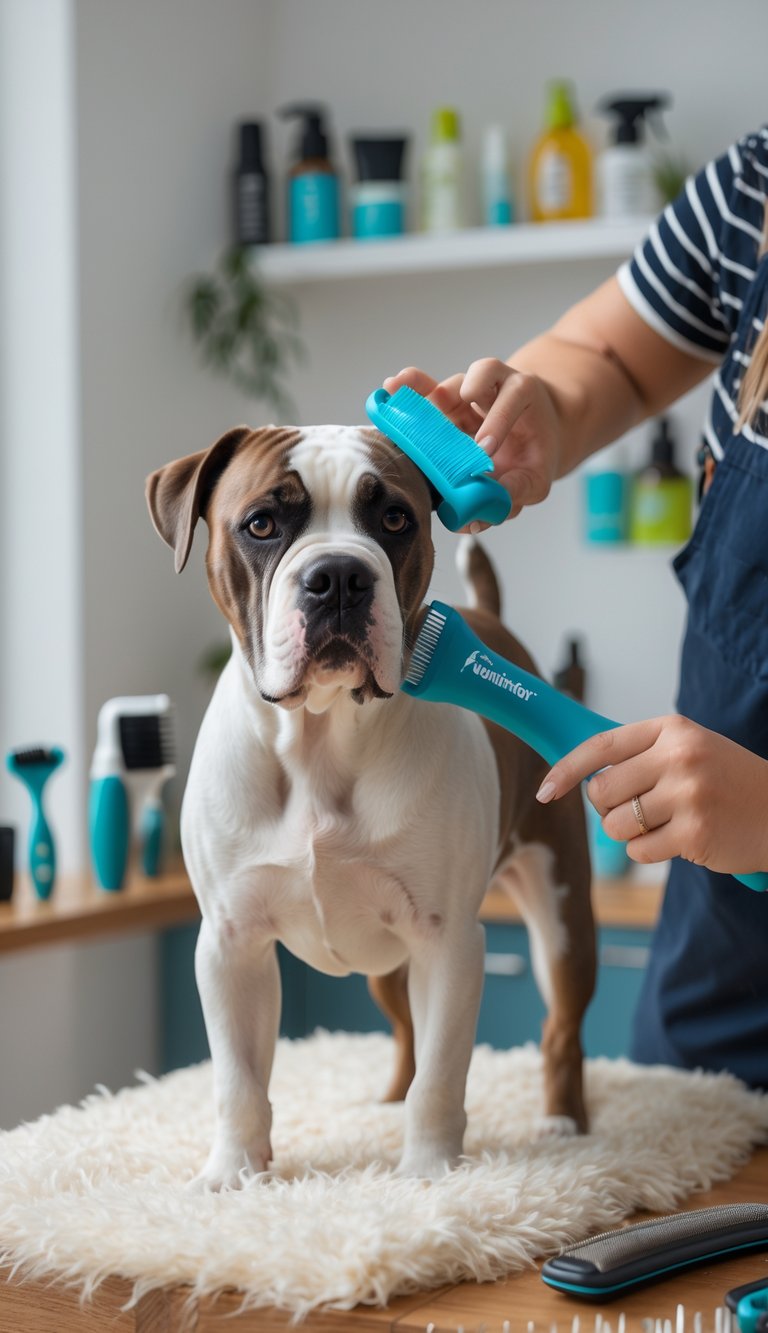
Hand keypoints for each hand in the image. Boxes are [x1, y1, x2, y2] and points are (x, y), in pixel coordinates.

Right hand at [384, 360, 562, 526]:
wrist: (534, 440)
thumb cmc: (534, 456)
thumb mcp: (536, 476)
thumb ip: (515, 492)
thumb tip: (478, 516)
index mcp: (524, 395)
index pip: (511, 397)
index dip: (497, 421)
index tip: (484, 449)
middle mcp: (494, 386)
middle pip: (475, 378)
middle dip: (453, 398)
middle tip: (436, 423)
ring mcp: (466, 392)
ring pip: (444, 388)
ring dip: (421, 396)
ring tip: (399, 407)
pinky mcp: (445, 403)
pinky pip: (424, 393)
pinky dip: (407, 392)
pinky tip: (389, 393)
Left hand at [535, 715, 767, 875]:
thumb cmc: (726, 781)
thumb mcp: (689, 749)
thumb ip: (641, 755)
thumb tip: (580, 776)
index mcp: (672, 730)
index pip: (601, 745)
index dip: (566, 769)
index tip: (546, 789)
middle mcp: (678, 757)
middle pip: (601, 790)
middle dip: (607, 807)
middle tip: (635, 808)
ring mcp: (687, 795)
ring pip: (616, 824)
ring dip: (628, 833)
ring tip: (662, 824)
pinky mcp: (694, 833)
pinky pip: (640, 851)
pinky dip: (650, 851)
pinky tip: (680, 839)